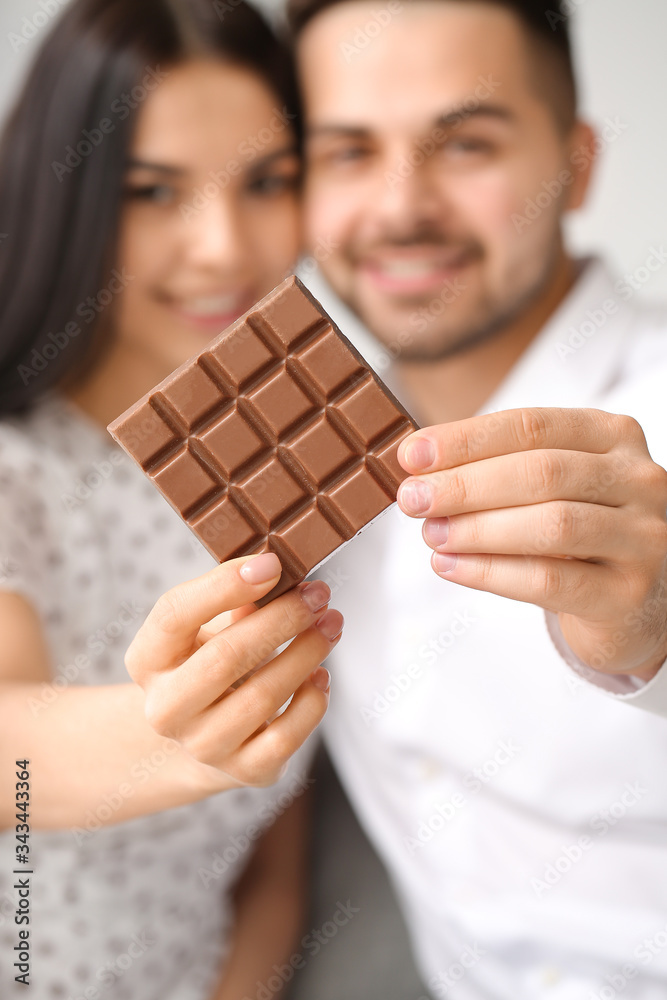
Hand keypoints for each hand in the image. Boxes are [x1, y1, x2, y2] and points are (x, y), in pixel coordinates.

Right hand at [124, 552, 341, 786]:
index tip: (272, 563)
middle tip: (319, 595)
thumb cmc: (209, 666)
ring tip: (331, 625)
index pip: (175, 614)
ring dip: (307, 652)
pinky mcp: (245, 771)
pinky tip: (321, 674)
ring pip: (264, 695)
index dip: (224, 585)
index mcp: (147, 660)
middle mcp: (165, 708)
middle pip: (226, 656)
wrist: (204, 737)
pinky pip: (288, 735)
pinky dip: (312, 699)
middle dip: (282, 619)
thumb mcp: (205, 630)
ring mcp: (203, 745)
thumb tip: (279, 574)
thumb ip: (234, 602)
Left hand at [396, 408, 666, 679]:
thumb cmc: (579, 534)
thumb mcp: (551, 486)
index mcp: (612, 436)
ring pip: (551, 525)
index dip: (466, 439)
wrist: (635, 603)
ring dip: (477, 529)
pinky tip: (450, 567)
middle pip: (542, 472)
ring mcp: (642, 537)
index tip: (411, 455)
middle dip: (465, 485)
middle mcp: (638, 480)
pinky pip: (550, 580)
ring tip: (430, 534)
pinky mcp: (629, 593)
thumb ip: (496, 469)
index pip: (531, 426)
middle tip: (413, 498)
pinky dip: (491, 573)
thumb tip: (419, 468)